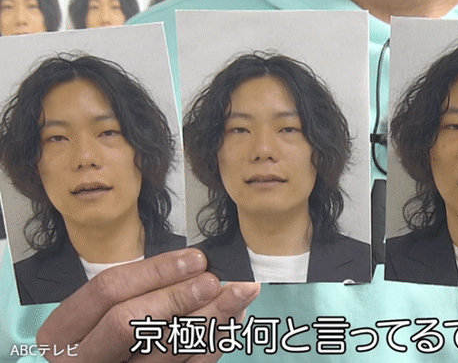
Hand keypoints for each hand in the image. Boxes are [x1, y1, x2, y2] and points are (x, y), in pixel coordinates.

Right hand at [36, 248, 260, 362]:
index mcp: (63, 330)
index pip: (109, 290)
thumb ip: (141, 287)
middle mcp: (83, 358)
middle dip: (178, 297)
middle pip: (130, 321)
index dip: (156, 272)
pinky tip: (234, 319)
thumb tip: (196, 264)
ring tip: (239, 294)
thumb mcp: (103, 308)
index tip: (196, 259)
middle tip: (216, 280)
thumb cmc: (103, 331)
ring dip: (209, 318)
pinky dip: (214, 341)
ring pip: (165, 348)